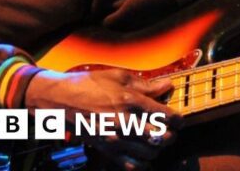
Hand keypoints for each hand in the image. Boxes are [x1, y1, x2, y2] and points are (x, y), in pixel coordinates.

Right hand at [25, 69, 182, 169]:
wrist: (59, 99)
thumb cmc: (89, 84)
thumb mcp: (119, 77)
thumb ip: (146, 84)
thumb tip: (167, 85)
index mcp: (131, 101)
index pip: (166, 116)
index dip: (178, 119)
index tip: (179, 119)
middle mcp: (125, 122)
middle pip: (162, 137)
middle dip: (171, 135)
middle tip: (171, 130)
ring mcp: (115, 138)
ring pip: (149, 153)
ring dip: (158, 148)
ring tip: (157, 141)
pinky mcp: (105, 149)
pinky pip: (129, 164)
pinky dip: (141, 163)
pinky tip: (144, 156)